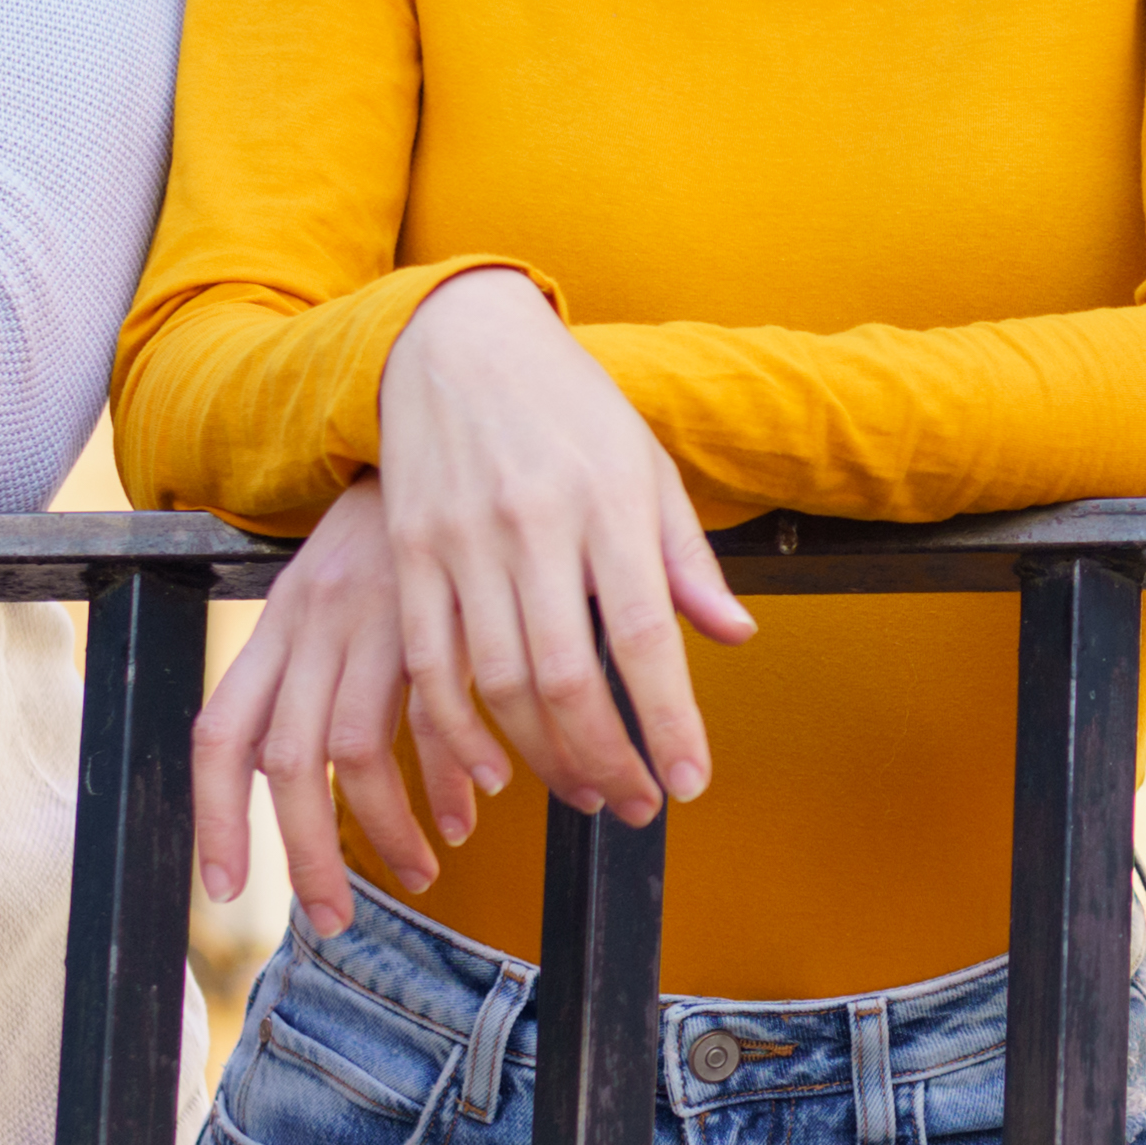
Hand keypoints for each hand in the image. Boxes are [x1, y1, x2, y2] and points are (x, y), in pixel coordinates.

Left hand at [191, 475, 437, 933]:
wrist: (447, 407)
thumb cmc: (411, 523)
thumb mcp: (361, 603)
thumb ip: (369, 695)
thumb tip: (433, 807)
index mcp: (279, 625)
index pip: (219, 735)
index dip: (214, 817)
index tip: (225, 887)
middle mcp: (308, 623)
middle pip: (279, 764)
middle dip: (300, 855)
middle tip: (332, 918)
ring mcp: (367, 616)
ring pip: (350, 750)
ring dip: (386, 828)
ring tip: (426, 868)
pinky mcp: (428, 608)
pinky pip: (428, 710)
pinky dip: (449, 769)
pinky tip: (480, 800)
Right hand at [368, 268, 752, 829]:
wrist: (456, 340)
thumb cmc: (568, 405)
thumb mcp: (645, 465)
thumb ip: (685, 559)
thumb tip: (734, 635)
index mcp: (608, 503)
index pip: (644, 635)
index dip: (668, 720)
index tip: (689, 780)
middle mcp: (535, 526)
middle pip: (566, 676)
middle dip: (607, 759)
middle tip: (635, 804)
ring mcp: (464, 542)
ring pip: (499, 683)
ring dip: (544, 757)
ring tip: (583, 790)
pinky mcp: (411, 555)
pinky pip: (431, 666)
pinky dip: (460, 732)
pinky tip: (495, 767)